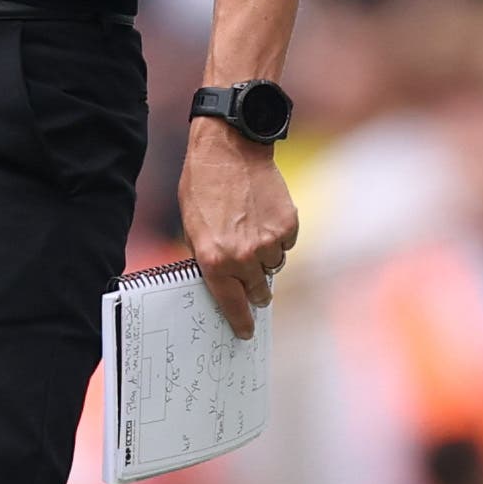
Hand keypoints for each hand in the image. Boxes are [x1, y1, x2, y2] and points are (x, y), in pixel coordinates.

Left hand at [179, 118, 297, 338]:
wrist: (229, 151)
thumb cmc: (202, 187)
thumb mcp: (192, 229)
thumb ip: (209, 260)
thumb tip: (223, 284)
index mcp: (215, 261)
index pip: (232, 304)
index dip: (240, 321)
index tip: (245, 332)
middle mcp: (244, 257)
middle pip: (257, 291)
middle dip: (254, 290)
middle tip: (252, 285)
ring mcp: (269, 243)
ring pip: (273, 267)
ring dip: (265, 258)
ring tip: (251, 233)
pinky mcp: (289, 227)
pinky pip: (286, 245)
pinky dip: (278, 238)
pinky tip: (263, 218)